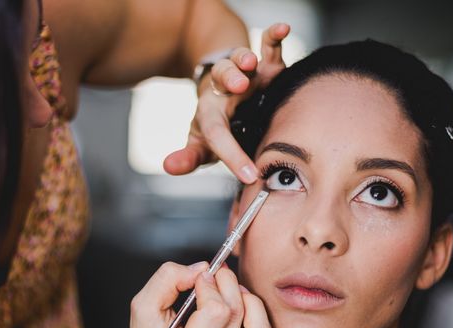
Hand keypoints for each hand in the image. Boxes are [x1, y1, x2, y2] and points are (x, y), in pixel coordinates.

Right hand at [119, 262, 278, 327]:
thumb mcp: (143, 308)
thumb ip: (167, 280)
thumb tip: (203, 269)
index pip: (216, 312)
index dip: (211, 285)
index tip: (201, 278)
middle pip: (238, 314)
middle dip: (229, 284)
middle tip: (217, 275)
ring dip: (250, 301)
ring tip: (232, 293)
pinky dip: (260, 321)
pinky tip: (242, 313)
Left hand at [163, 23, 289, 183]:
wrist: (222, 94)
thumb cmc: (216, 124)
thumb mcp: (203, 143)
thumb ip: (190, 157)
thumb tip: (169, 167)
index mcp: (210, 113)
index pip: (218, 133)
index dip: (232, 155)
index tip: (249, 175)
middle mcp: (224, 90)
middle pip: (221, 78)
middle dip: (230, 78)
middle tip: (239, 84)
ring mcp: (244, 73)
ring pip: (239, 59)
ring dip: (244, 58)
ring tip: (251, 62)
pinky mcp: (265, 63)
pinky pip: (268, 45)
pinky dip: (273, 35)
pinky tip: (283, 28)